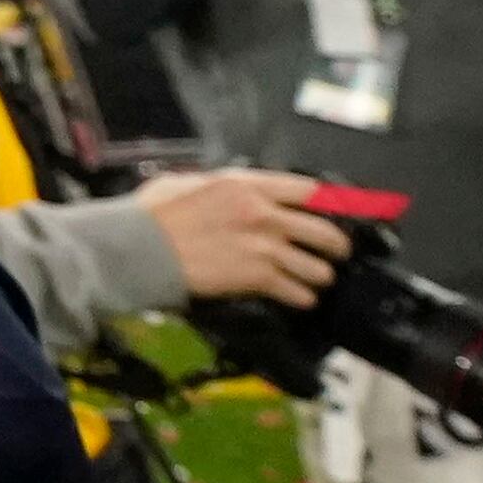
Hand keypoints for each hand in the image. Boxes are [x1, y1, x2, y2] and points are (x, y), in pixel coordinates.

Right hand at [133, 167, 353, 307]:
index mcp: (247, 185)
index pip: (309, 190)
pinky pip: (298, 291)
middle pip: (324, 232)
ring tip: (315, 281)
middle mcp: (263, 214)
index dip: (333, 203)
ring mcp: (263, 247)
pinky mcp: (256, 278)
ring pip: (316, 267)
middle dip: (337, 246)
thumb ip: (219, 187)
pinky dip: (301, 297)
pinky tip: (299, 298)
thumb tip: (231, 192)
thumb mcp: (188, 184)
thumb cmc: (152, 215)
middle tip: (336, 253)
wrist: (138, 249)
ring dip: (318, 276)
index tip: (343, 212)